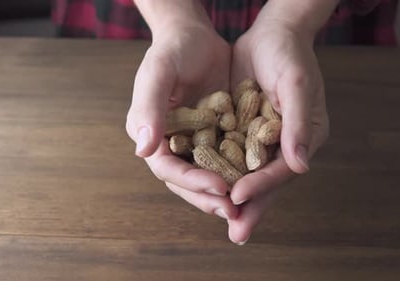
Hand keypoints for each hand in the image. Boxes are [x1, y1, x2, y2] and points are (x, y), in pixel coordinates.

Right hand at [126, 21, 239, 220]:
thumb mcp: (158, 73)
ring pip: (207, 175)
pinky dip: (238, 172)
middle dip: (210, 198)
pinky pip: (226, 159)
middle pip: (187, 181)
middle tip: (235, 212)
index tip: (220, 188)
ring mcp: (192, 142)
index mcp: (150, 135)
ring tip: (247, 207)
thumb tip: (143, 151)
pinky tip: (257, 181)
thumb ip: (148, 109)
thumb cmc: (172, 50)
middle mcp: (170, 144)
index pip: (167, 168)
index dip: (192, 182)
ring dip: (225, 193)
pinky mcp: (213, 135)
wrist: (194, 35)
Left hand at [227, 18, 328, 243]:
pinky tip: (204, 185)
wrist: (271, 34)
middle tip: (235, 233)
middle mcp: (286, 144)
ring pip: (246, 173)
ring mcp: (264, 139)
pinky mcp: (245, 131)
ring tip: (218, 218)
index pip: (282, 168)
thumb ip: (299, 124)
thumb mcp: (296, 85)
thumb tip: (301, 166)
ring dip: (233, 196)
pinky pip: (231, 155)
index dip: (261, 185)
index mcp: (306, 138)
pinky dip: (220, 171)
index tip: (238, 197)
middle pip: (265, 180)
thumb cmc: (289, 55)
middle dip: (250, 206)